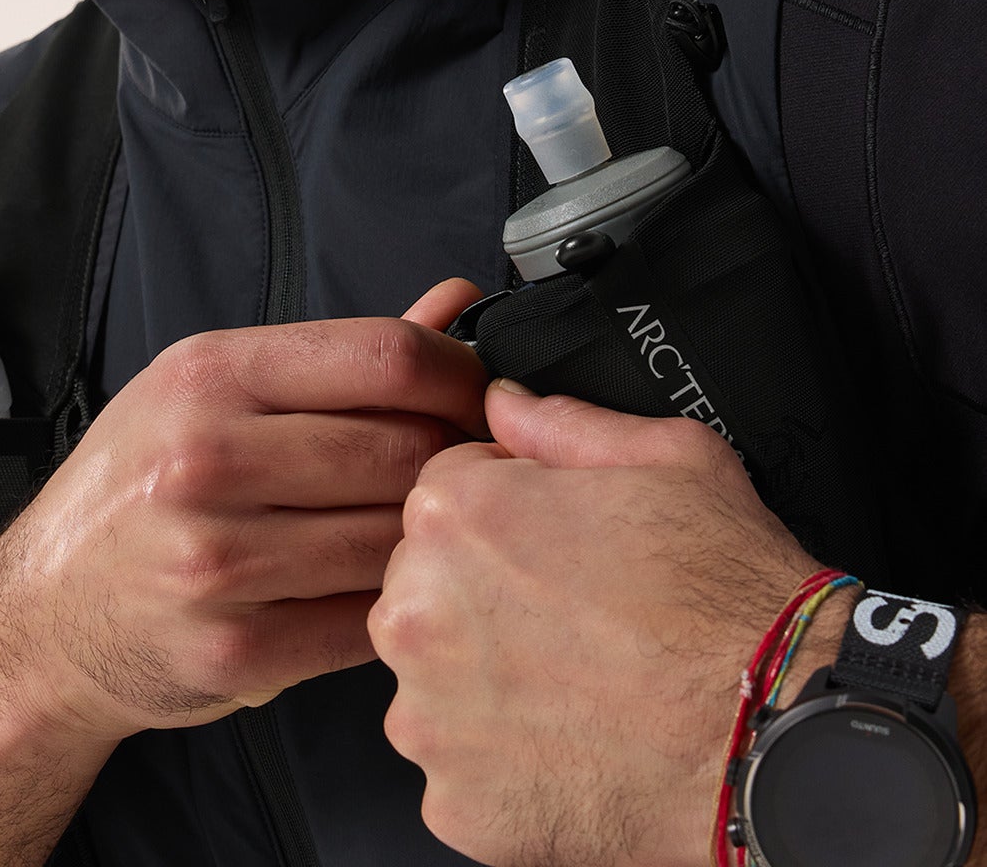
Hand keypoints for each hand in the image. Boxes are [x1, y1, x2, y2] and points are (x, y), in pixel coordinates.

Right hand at [0, 284, 485, 865]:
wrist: (44, 615)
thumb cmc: (140, 489)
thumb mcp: (216, 391)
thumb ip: (344, 356)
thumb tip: (458, 302)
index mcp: (209, 375)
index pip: (386, 357)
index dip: (459, 376)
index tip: (477, 396)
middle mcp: (205, 459)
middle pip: (404, 450)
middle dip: (453, 463)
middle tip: (461, 474)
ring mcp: (216, 561)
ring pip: (395, 541)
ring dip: (427, 542)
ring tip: (417, 534)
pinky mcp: (234, 653)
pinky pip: (365, 624)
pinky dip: (389, 609)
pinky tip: (374, 591)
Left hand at [369, 380, 819, 866]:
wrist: (784, 737)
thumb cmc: (731, 600)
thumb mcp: (669, 456)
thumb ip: (562, 422)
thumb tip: (505, 403)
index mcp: (458, 512)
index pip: (444, 493)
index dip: (508, 513)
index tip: (553, 546)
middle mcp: (421, 611)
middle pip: (425, 585)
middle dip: (484, 594)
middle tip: (575, 617)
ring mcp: (432, 716)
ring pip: (435, 679)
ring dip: (486, 678)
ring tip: (579, 682)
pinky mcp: (456, 802)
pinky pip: (459, 767)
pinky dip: (504, 762)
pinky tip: (573, 741)